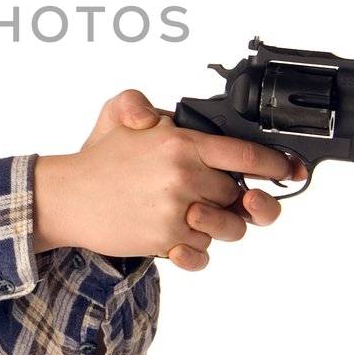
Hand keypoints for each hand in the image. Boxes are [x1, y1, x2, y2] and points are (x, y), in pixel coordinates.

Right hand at [35, 89, 300, 270]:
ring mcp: (177, 211)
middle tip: (212, 193)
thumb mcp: (117, 111)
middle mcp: (184, 177)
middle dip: (235, 198)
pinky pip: (203, 253)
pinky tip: (182, 239)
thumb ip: (142, 100)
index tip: (288, 170)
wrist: (65, 197)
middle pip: (240, 196)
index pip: (246, 154)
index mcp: (181, 143)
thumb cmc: (97, 158)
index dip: (275, 164)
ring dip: (219, 225)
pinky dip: (197, 250)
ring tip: (194, 213)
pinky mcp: (165, 240)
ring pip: (228, 228)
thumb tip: (157, 116)